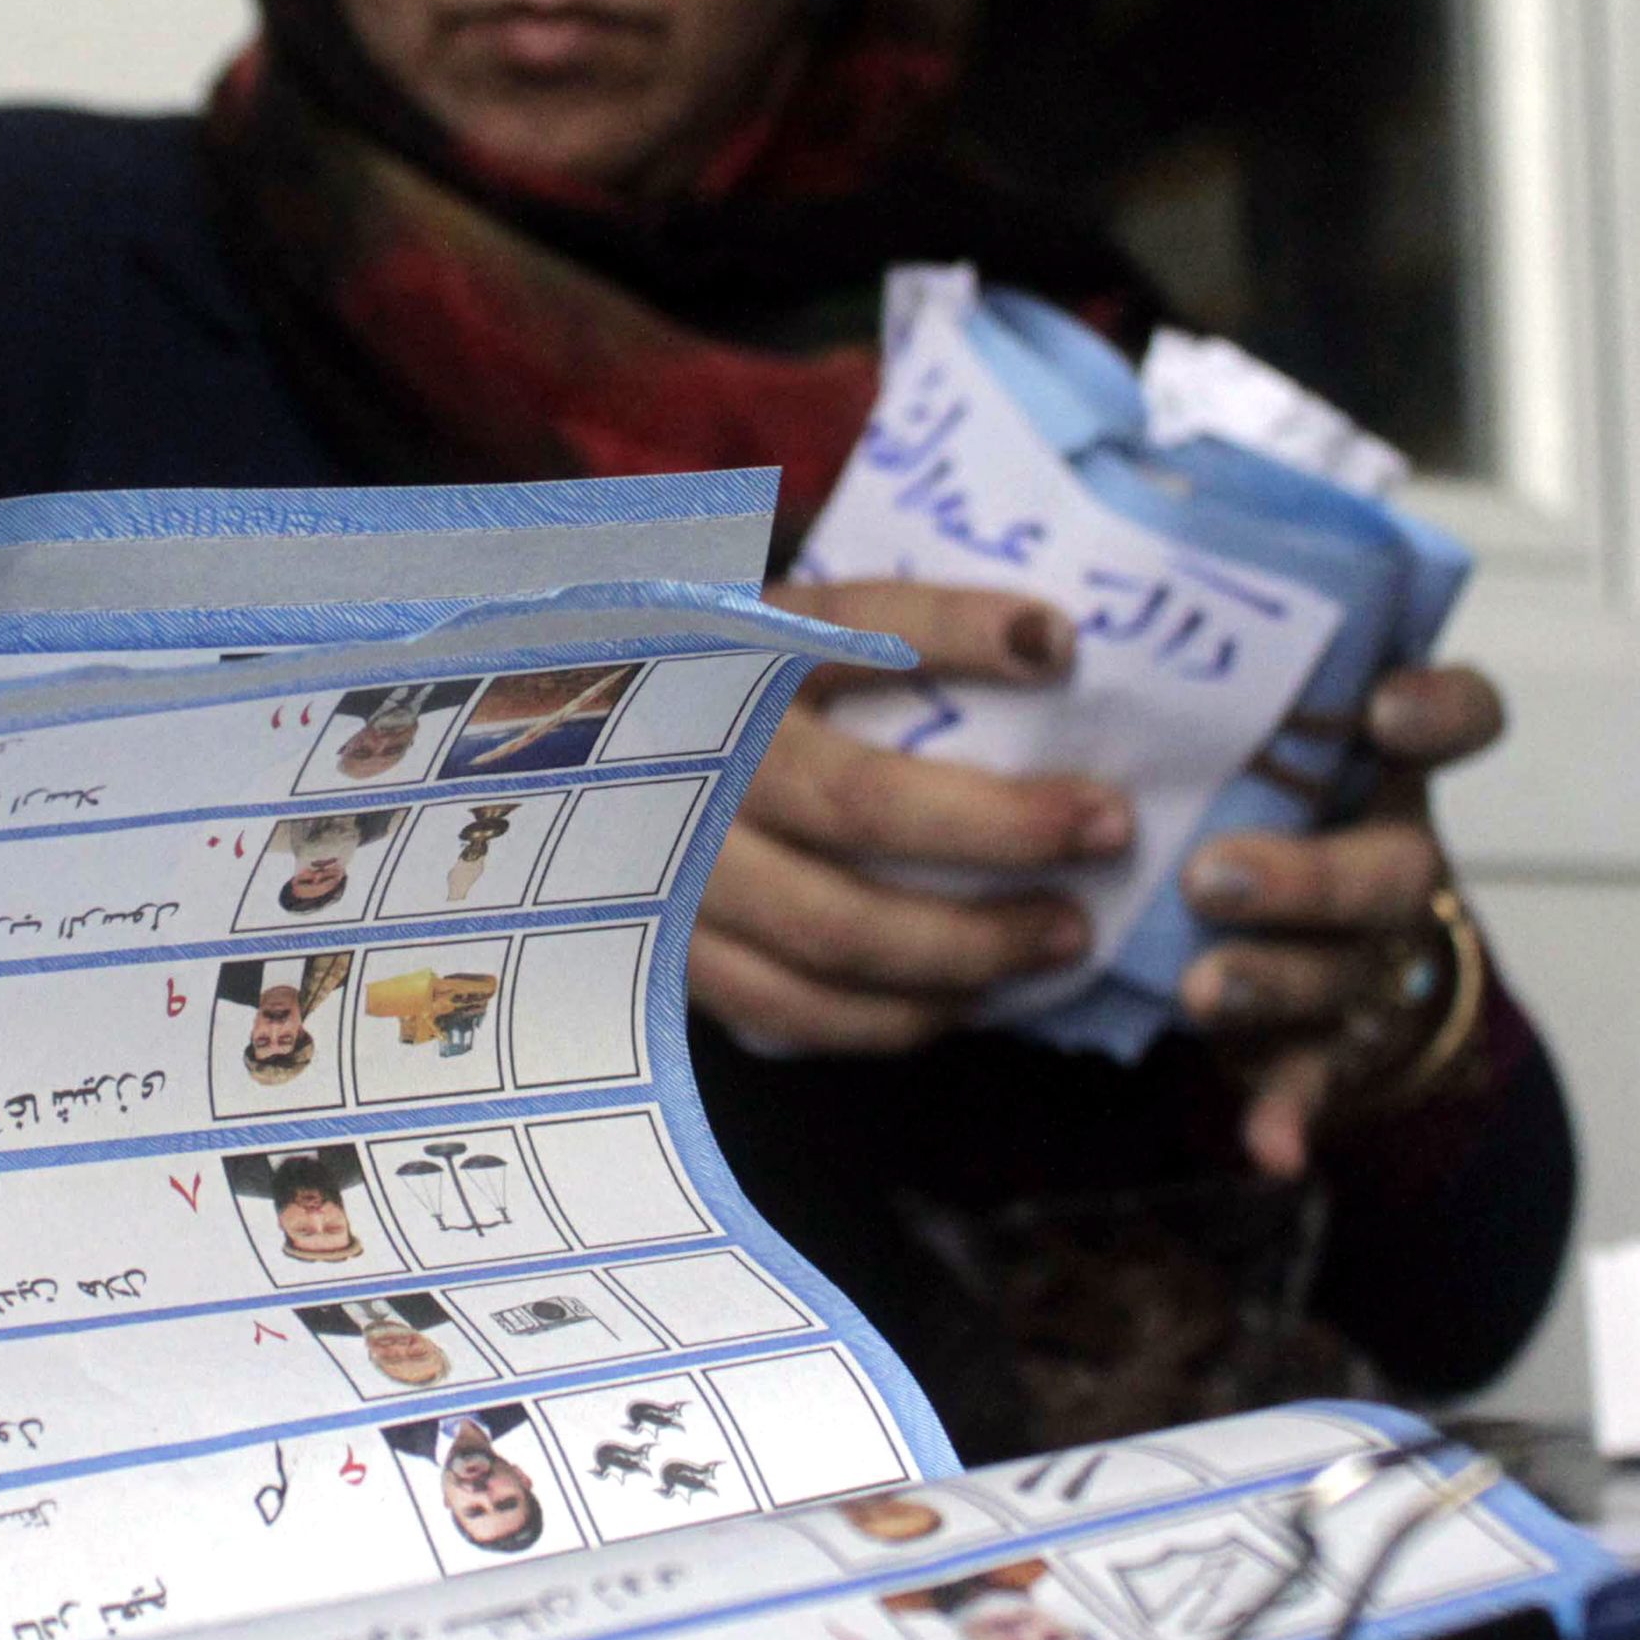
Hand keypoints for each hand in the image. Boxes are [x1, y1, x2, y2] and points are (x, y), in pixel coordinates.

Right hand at [694, 581, 1134, 1054]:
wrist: (530, 760)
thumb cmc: (689, 689)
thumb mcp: (757, 626)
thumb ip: (876, 632)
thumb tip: (1046, 643)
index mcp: (721, 650)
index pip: (849, 622)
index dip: (957, 629)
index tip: (1059, 641)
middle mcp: (692, 754)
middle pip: (862, 803)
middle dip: (1003, 826)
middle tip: (1109, 828)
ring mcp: (667, 865)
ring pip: (833, 929)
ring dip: (968, 945)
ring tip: (1064, 937)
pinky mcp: (661, 952)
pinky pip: (788, 1008)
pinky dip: (889, 1017)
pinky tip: (961, 1001)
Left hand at [1177, 664, 1506, 1179]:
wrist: (1296, 921)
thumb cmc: (1249, 788)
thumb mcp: (1248, 713)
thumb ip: (1211, 659)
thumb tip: (1134, 541)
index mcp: (1382, 761)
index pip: (1459, 717)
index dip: (1439, 712)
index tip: (1382, 710)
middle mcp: (1391, 851)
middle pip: (1394, 866)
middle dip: (1309, 875)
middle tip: (1213, 876)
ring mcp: (1367, 952)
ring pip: (1347, 972)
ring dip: (1280, 982)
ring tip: (1206, 988)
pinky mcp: (1330, 1038)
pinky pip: (1320, 1079)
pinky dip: (1294, 1112)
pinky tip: (1272, 1144)